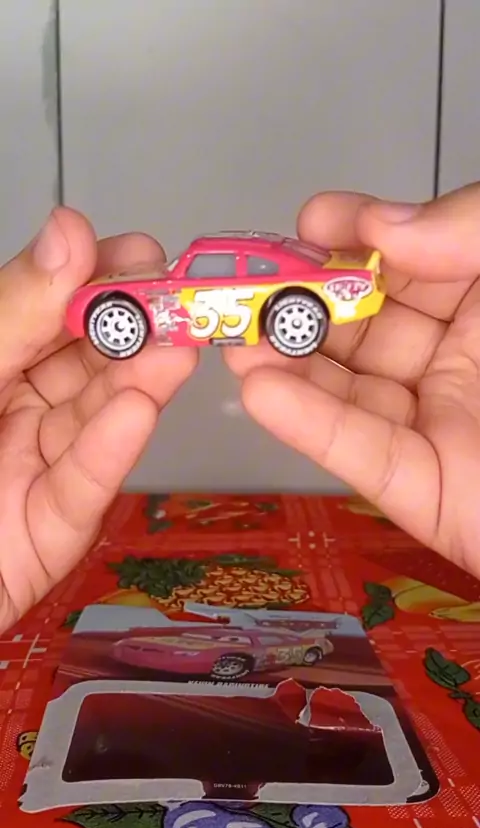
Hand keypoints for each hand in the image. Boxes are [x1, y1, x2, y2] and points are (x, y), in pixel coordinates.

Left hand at [0, 207, 195, 631]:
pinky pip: (81, 485)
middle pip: (87, 365)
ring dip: (138, 384)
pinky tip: (138, 412)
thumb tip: (70, 229)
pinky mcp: (51, 529)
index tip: (143, 256)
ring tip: (176, 352)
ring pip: (95, 419)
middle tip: (180, 307)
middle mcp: (15, 409)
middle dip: (135, 334)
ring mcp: (37, 468)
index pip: (52, 312)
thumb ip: (11, 311)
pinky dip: (111, 448)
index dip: (98, 280)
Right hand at [225, 184, 479, 576]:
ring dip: (287, 364)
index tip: (311, 222)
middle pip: (361, 326)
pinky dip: (307, 424)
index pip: (404, 261)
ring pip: (347, 390)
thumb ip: (468, 231)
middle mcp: (459, 360)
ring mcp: (439, 424)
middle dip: (301, 304)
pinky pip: (360, 452)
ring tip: (235, 337)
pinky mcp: (426, 488)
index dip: (355, 236)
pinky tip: (260, 391)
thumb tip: (381, 230)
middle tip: (247, 287)